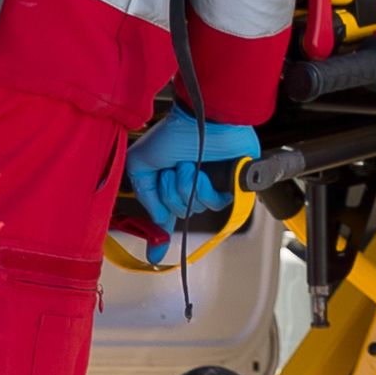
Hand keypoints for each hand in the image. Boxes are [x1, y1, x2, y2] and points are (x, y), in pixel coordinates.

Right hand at [123, 112, 259, 248]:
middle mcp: (191, 184)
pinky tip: (203, 171)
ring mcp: (213, 184)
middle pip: (178, 211)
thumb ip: (145, 192)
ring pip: (195, 208)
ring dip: (186, 186)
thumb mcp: (142, 161)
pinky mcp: (233, 184)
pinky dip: (204, 188)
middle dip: (171, 192)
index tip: (155, 256)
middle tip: (173, 169)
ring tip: (189, 165)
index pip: (166, 212)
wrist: (207, 118)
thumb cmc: (177, 132)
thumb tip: (158, 217)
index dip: (160, 235)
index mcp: (171, 179)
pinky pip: (215, 203)